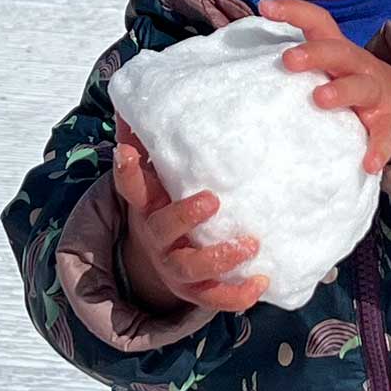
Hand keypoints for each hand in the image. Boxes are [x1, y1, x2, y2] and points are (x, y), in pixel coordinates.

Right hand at [112, 118, 267, 312]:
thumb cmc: (164, 205)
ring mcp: (175, 267)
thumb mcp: (154, 176)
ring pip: (190, 267)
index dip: (128, 170)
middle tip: (212, 200)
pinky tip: (262, 281)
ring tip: (250, 245)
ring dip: (220, 258)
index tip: (128, 151)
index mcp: (146, 205)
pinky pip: (215, 297)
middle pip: (164, 229)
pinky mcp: (196, 290)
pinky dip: (238, 294)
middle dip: (185, 216)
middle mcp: (157, 237)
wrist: (156, 259)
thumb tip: (135, 93)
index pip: (130, 185)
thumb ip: (149, 140)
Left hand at [260, 0, 390, 175]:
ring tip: (320, 98)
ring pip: (362, 87)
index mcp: (340, 51)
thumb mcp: (332, 69)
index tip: (265, 7)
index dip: (294, 11)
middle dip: (314, 53)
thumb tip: (246, 63)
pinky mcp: (390, 125)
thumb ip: (301, 65)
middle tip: (288, 60)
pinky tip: (368, 164)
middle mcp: (359, 67)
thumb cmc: (353, 87)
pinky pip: (385, 137)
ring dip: (342, 91)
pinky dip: (377, 149)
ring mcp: (377, 96)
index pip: (318, 23)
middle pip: (339, 52)